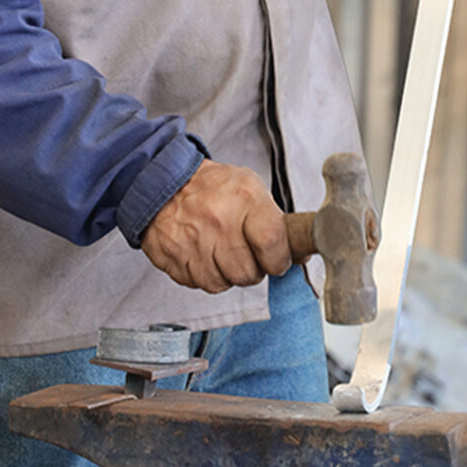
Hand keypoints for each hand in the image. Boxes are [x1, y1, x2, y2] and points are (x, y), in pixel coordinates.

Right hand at [141, 161, 291, 293]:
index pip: (272, 243)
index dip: (279, 260)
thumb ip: (277, 221)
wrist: (164, 181)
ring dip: (227, 274)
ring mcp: (194, 241)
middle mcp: (219, 221)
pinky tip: (203, 254)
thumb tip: (301, 253)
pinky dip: (205, 275)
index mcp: (245, 199)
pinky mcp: (174, 258)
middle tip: (246, 253)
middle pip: (248, 273)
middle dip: (252, 269)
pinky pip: (199, 284)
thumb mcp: (250, 188)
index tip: (277, 259)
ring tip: (221, 251)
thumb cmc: (212, 187)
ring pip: (223, 283)